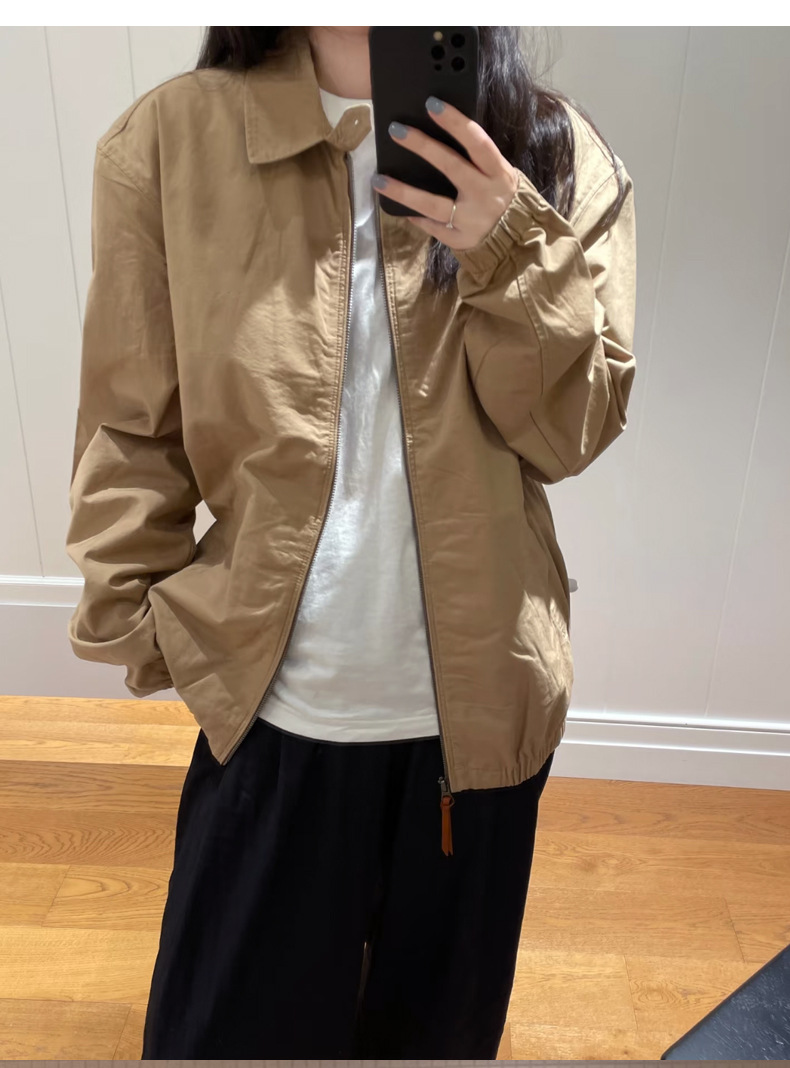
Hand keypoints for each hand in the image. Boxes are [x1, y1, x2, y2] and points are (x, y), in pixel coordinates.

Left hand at [372, 96, 518, 251]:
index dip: (455, 122)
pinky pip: (432, 226)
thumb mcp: (499, 173)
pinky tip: (399, 207)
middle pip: (450, 166)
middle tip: (396, 130)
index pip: (477, 142)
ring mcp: (470, 220)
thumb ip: (477, 158)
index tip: (432, 104)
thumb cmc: (501, 195)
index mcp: (497, 172)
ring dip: (403, 191)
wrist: (516, 239)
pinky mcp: (459, 239)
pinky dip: (416, 217)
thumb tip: (442, 133)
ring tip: (378, 179)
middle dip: (422, 146)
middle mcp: (484, 194)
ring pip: (432, 204)